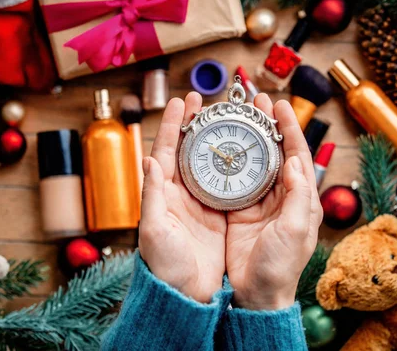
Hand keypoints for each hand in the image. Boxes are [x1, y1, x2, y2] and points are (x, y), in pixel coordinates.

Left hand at [139, 93, 226, 302]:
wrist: (186, 295)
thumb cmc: (164, 265)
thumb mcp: (153, 231)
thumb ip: (151, 196)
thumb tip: (148, 160)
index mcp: (163, 193)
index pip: (168, 150)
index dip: (174, 124)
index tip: (184, 100)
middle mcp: (182, 194)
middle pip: (191, 149)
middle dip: (199, 123)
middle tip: (210, 100)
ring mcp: (203, 203)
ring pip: (212, 162)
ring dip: (220, 138)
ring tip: (232, 117)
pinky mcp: (221, 215)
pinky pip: (230, 182)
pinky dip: (236, 163)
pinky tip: (248, 150)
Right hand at [226, 94, 322, 309]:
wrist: (255, 294)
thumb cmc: (280, 266)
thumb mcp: (294, 230)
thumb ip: (296, 195)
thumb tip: (294, 160)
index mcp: (301, 199)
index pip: (297, 155)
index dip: (289, 129)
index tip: (279, 105)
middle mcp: (282, 197)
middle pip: (275, 152)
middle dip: (267, 126)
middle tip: (255, 102)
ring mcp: (259, 203)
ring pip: (254, 162)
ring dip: (248, 139)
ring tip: (237, 116)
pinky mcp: (239, 211)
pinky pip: (235, 180)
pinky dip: (230, 161)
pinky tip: (220, 146)